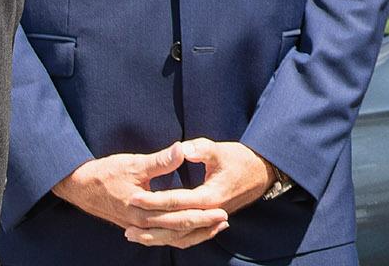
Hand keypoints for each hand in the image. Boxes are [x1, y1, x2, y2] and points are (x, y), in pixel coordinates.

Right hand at [53, 143, 229, 247]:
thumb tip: (182, 149)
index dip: (202, 214)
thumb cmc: (106, 173)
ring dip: (193, 234)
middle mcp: (142, 224)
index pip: (179, 216)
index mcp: (143, 210)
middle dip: (203, 226)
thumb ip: (160, 160)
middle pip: (178, 231)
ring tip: (214, 229)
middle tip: (224, 219)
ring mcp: (139, 228)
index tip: (221, 208)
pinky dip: (177, 236)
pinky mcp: (137, 227)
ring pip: (171, 238)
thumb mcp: (134, 163)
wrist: (80, 186)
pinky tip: (189, 232)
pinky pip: (161, 237)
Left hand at [119, 137, 275, 246]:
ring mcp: (210, 220)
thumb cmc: (240, 158)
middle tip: (126, 227)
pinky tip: (157, 237)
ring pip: (181, 237)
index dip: (153, 199)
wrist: (262, 172)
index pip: (175, 201)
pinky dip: (171, 239)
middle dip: (150, 226)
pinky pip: (189, 237)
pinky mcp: (210, 221)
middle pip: (175, 225)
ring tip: (133, 236)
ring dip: (157, 238)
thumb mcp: (220, 149)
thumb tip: (181, 148)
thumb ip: (200, 149)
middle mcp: (209, 213)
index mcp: (209, 195)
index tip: (133, 196)